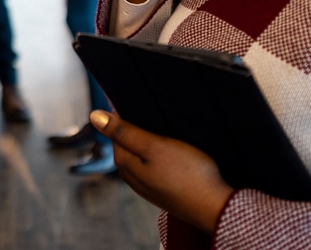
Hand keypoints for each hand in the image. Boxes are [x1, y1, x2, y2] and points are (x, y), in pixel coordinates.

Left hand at [90, 110, 232, 233]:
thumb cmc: (187, 174)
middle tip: (153, 116)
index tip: (137, 104)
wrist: (216, 206)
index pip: (115, 134)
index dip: (123, 117)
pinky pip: (155, 168)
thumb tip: (94, 116)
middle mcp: (134, 179)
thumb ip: (124, 131)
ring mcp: (149, 187)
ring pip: (141, 157)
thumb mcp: (153, 146)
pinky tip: (174, 152)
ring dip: (148, 143)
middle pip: (127, 146)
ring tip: (166, 132)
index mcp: (126, 165)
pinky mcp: (165, 191)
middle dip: (135, 130)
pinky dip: (159, 157)